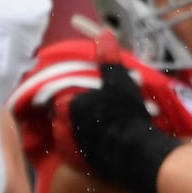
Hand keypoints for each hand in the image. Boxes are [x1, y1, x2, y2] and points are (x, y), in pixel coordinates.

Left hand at [66, 32, 179, 192]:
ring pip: (66, 128)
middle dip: (75, 109)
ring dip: (76, 125)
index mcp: (65, 102)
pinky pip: (70, 146)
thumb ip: (107, 59)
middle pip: (63, 111)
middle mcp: (59, 124)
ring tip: (99, 125)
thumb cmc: (126, 113)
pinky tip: (96, 139)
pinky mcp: (72, 159)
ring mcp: (64, 143)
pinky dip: (79, 141)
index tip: (89, 95)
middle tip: (97, 110)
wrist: (133, 151)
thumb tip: (103, 33)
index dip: (75, 93)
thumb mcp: (119, 81)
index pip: (62, 94)